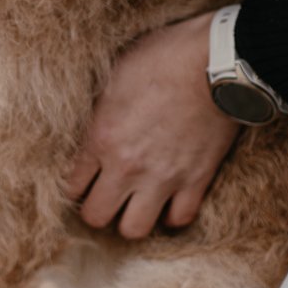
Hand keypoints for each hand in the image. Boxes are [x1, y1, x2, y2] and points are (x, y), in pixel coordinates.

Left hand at [64, 11, 240, 238]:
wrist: (216, 61)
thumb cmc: (163, 57)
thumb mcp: (115, 75)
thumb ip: (99, 111)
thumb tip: (91, 127)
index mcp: (101, 138)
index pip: (71, 186)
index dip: (75, 185)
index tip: (85, 180)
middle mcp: (127, 166)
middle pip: (96, 216)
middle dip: (98, 208)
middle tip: (107, 195)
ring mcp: (163, 178)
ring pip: (133, 229)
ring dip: (131, 218)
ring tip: (136, 204)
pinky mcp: (196, 180)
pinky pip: (179, 219)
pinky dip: (172, 214)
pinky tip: (169, 201)